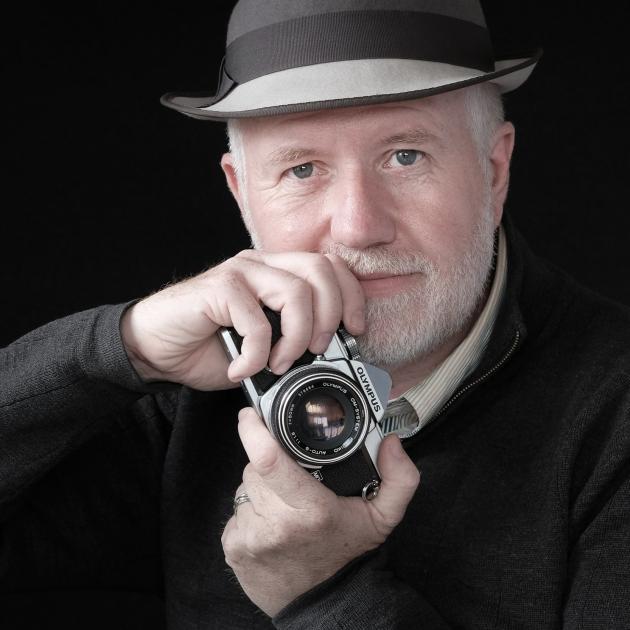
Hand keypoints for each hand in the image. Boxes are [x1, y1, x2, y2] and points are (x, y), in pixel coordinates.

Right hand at [120, 251, 364, 389]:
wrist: (156, 350)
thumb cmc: (210, 347)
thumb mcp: (265, 347)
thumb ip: (294, 342)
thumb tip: (331, 360)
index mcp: (278, 273)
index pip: (331, 267)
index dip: (352, 297)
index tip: (355, 331)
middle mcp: (262, 265)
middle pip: (320, 269)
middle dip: (330, 317)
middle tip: (317, 351)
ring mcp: (239, 272)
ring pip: (295, 291)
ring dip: (296, 338)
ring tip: (278, 364)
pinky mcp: (217, 288)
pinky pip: (255, 318)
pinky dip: (256, 353)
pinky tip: (242, 368)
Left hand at [221, 408, 420, 616]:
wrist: (324, 603)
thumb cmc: (347, 554)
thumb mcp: (384, 517)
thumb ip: (399, 478)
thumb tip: (391, 443)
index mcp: (311, 510)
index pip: (270, 460)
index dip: (254, 431)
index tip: (251, 415)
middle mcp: (276, 524)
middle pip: (257, 467)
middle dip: (270, 460)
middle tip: (293, 477)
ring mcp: (251, 537)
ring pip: (245, 486)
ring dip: (261, 486)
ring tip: (285, 503)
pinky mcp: (234, 548)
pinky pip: (236, 511)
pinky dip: (252, 510)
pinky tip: (271, 522)